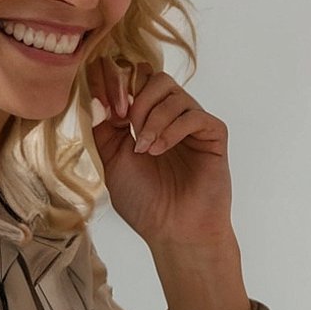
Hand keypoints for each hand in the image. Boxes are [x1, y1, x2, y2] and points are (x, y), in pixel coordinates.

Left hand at [85, 57, 232, 249]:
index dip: (117, 83)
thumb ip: (104, 129)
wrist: (172, 231)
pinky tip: (159, 150)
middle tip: (127, 129)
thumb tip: (96, 97)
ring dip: (152, 119)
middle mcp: (171, 117)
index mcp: (147, 119)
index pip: (135, 81)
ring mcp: (193, 124)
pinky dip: (172, 129)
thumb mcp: (112, 161)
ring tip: (144, 149)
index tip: (106, 104)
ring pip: (174, 93)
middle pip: (156, 77)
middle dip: (136, 99)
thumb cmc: (145, 202)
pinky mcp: (213, 135)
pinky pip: (194, 114)